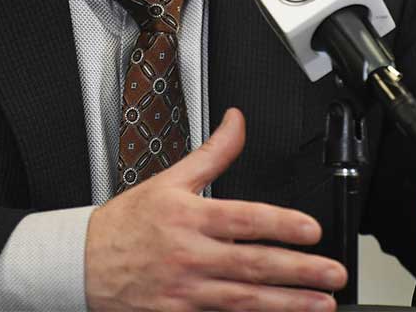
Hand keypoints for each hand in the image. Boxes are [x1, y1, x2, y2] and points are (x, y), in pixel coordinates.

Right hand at [84, 107, 346, 311]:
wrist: (81, 263)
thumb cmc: (126, 224)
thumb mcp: (169, 179)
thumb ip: (213, 153)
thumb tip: (237, 121)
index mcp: (190, 217)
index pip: (244, 220)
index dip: (281, 225)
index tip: (311, 230)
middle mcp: (190, 255)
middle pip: (253, 264)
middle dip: (299, 271)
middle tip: (333, 274)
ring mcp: (185, 291)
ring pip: (244, 300)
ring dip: (287, 304)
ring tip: (321, 305)